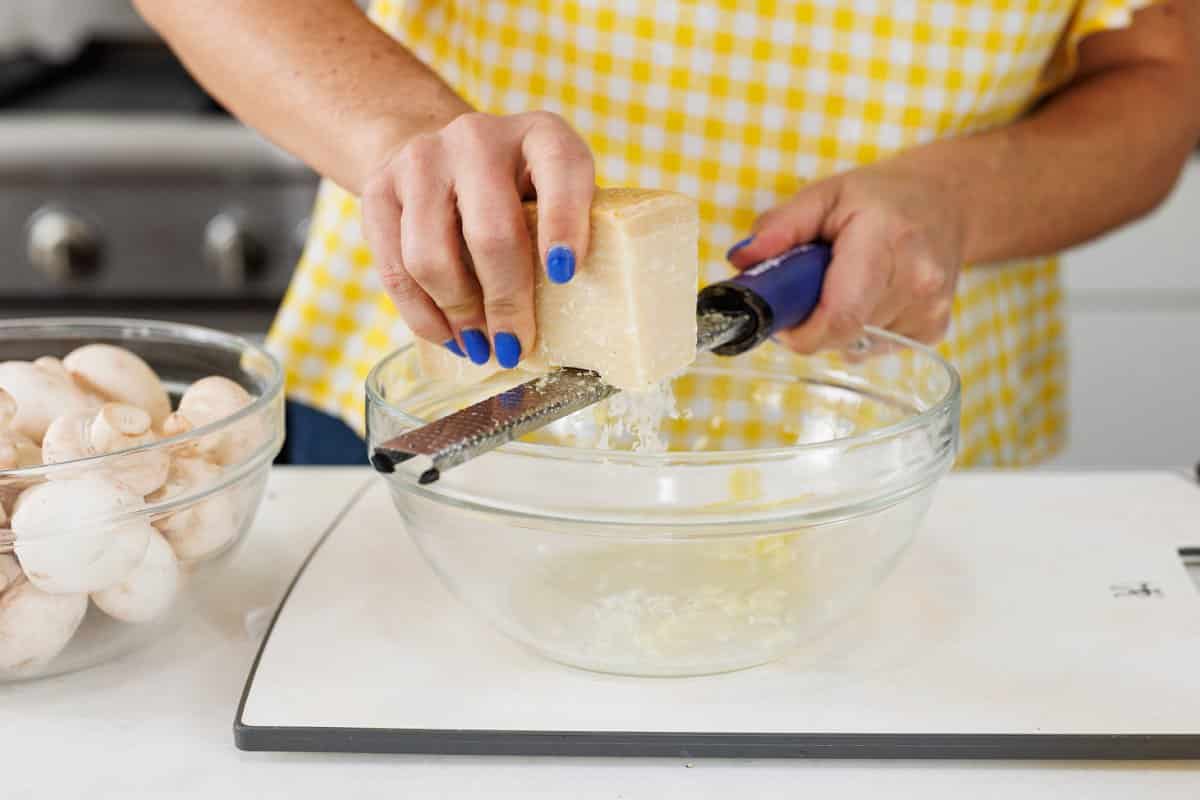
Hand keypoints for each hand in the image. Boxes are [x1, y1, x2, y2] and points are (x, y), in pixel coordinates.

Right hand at [361, 111, 594, 367]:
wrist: (444, 157)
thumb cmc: (519, 193)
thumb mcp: (555, 197)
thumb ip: (568, 238)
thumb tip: (577, 326)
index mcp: (541, 134)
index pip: (561, 171)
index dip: (564, 224)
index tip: (565, 274)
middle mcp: (478, 137)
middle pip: (490, 233)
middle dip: (506, 302)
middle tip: (515, 347)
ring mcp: (422, 159)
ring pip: (431, 257)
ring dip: (460, 316)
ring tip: (480, 348)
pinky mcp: (379, 189)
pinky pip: (394, 269)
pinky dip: (423, 316)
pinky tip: (448, 337)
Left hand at [726, 162, 966, 352]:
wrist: (947, 202)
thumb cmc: (881, 198)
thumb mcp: (825, 195)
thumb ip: (781, 227)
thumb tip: (741, 261)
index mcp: (885, 241)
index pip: (837, 316)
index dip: (799, 330)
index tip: (782, 318)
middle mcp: (916, 281)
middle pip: (840, 333)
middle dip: (812, 320)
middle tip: (811, 288)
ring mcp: (929, 311)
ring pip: (854, 344)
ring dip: (837, 324)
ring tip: (848, 283)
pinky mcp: (934, 332)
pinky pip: (875, 349)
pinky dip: (861, 330)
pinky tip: (872, 296)